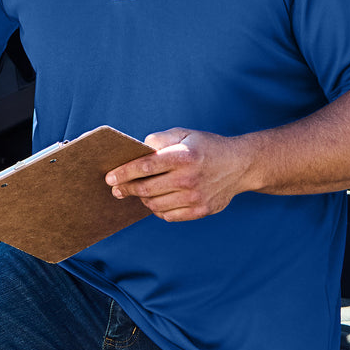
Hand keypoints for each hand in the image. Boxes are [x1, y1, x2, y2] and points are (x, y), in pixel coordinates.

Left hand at [104, 128, 252, 221]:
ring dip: (142, 199)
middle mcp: (189, 178)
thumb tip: (138, 150)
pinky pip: (168, 216)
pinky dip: (157, 209)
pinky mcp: (200, 211)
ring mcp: (195, 197)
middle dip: (126, 188)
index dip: (123, 173)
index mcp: (183, 156)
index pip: (145, 166)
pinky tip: (155, 201)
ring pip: (154, 204)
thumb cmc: (207, 147)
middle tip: (116, 188)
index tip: (109, 177)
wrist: (240, 165)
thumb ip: (159, 139)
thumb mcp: (184, 134)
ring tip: (138, 192)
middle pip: (146, 188)